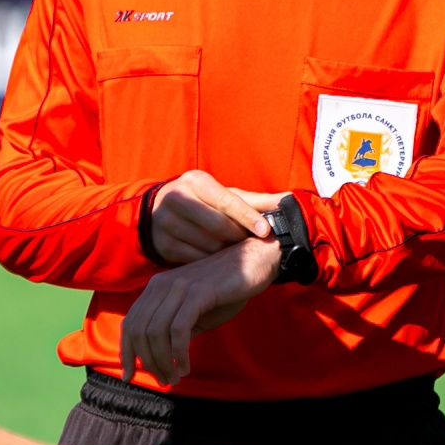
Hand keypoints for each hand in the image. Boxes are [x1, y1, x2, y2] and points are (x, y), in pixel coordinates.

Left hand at [121, 237, 280, 385]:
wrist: (255, 260)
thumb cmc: (227, 288)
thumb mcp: (195, 311)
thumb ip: (176, 329)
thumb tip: (161, 358)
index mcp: (156, 288)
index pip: (130, 324)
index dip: (126, 353)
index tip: (129, 377)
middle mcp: (161, 285)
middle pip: (139, 331)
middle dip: (148, 362)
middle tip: (165, 381)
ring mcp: (179, 287)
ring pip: (155, 333)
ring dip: (163, 361)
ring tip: (175, 377)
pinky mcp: (198, 293)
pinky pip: (178, 329)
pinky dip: (178, 353)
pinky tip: (186, 366)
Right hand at [149, 170, 271, 263]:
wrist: (157, 213)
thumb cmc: (201, 202)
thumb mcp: (222, 194)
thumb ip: (254, 200)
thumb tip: (287, 201)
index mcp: (195, 181)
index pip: (226, 200)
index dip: (248, 217)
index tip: (266, 231)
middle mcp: (177, 198)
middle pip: (218, 226)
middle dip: (238, 238)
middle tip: (248, 243)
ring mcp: (166, 223)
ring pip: (208, 246)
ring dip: (226, 253)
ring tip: (233, 252)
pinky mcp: (163, 244)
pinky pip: (196, 260)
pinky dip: (211, 263)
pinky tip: (218, 261)